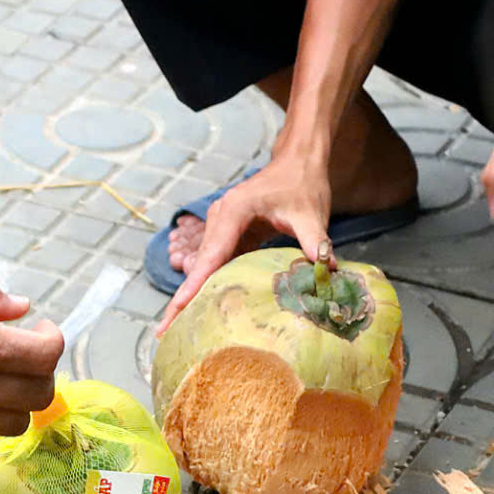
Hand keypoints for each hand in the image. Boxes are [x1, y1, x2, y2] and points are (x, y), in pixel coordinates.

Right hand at [163, 152, 333, 324]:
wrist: (299, 161)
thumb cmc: (302, 183)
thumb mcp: (311, 214)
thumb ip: (316, 242)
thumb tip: (328, 271)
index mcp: (234, 211)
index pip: (211, 256)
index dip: (193, 287)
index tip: (175, 311)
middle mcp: (221, 217)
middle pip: (200, 264)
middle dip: (183, 298)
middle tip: (166, 332)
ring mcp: (222, 225)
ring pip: (206, 265)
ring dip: (195, 294)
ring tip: (179, 327)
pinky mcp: (230, 233)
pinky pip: (218, 262)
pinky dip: (211, 283)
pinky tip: (204, 308)